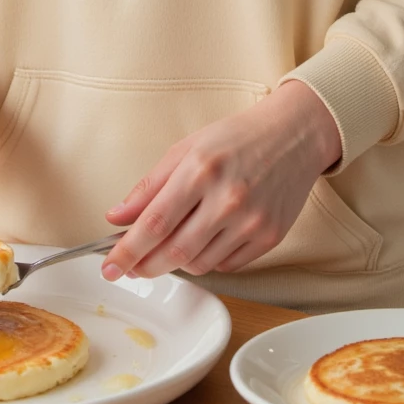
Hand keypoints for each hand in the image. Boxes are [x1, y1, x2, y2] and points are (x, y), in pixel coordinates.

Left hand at [99, 80, 341, 280]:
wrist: (294, 136)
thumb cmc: (237, 138)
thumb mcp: (187, 148)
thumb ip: (150, 185)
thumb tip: (117, 217)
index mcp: (201, 169)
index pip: (155, 222)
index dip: (127, 251)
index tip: (109, 267)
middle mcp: (228, 198)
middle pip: (174, 252)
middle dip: (145, 266)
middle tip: (130, 268)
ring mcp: (251, 221)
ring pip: (199, 264)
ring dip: (176, 262)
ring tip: (171, 244)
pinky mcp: (269, 238)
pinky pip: (226, 265)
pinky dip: (208, 259)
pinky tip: (205, 239)